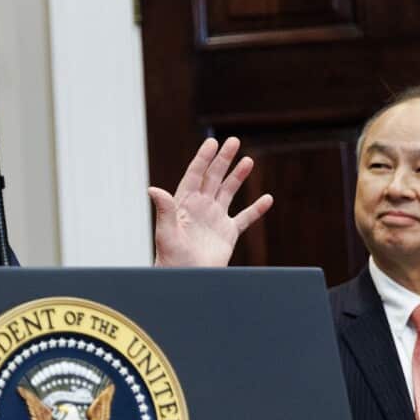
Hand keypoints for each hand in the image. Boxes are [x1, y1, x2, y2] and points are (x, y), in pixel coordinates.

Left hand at [148, 137, 272, 267]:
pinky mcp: (227, 234)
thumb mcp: (166, 233)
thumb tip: (152, 189)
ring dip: (237, 177)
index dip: (203, 158)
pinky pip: (244, 218)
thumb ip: (163, 210)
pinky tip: (267, 199)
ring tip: (248, 160)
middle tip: (233, 141)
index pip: (195, 175)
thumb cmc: (170, 259)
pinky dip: (256, 209)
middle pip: (213, 178)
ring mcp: (214, 219)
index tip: (211, 142)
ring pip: (228, 192)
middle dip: (223, 159)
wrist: (185, 279)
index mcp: (184, 204)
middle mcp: (200, 208)